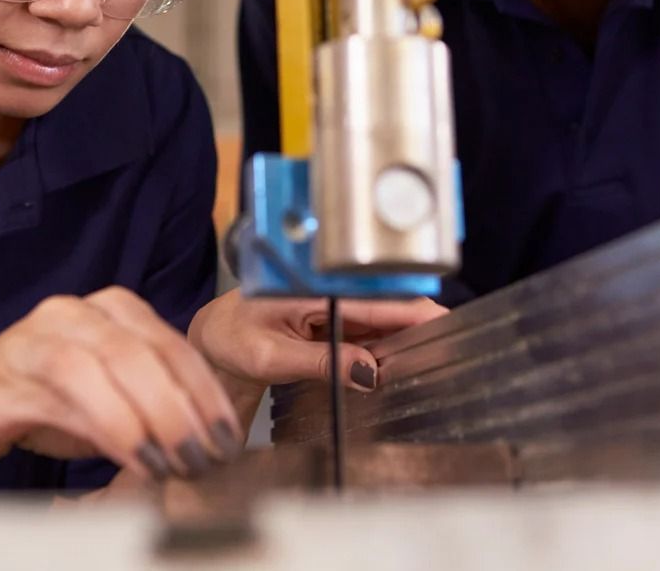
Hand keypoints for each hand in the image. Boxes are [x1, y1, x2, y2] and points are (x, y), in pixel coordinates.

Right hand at [0, 287, 242, 480]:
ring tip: (173, 461)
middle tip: (206, 456)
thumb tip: (213, 441)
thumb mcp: (112, 399)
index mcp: (115, 309)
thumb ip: (156, 404)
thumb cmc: (42, 403)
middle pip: (148, 353)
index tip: (230, 438)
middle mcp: (80, 311)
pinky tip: (132, 455)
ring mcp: (43, 334)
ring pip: (113, 364)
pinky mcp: (12, 368)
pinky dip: (109, 425)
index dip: (208, 395)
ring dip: (151, 418)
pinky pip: (70, 392)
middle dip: (185, 409)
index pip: (176, 346)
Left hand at [188, 292, 447, 394]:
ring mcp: (335, 305)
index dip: (415, 313)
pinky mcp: (336, 320)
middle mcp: (330, 290)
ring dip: (404, 343)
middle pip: (389, 308)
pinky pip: (371, 333)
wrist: (213, 340)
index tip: (446, 326)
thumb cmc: (230, 339)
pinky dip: (386, 350)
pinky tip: (396, 366)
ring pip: (385, 322)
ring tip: (425, 365)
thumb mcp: (269, 357)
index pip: (375, 299)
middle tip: (444, 357)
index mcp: (315, 287)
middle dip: (417, 330)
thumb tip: (369, 374)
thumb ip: (320, 363)